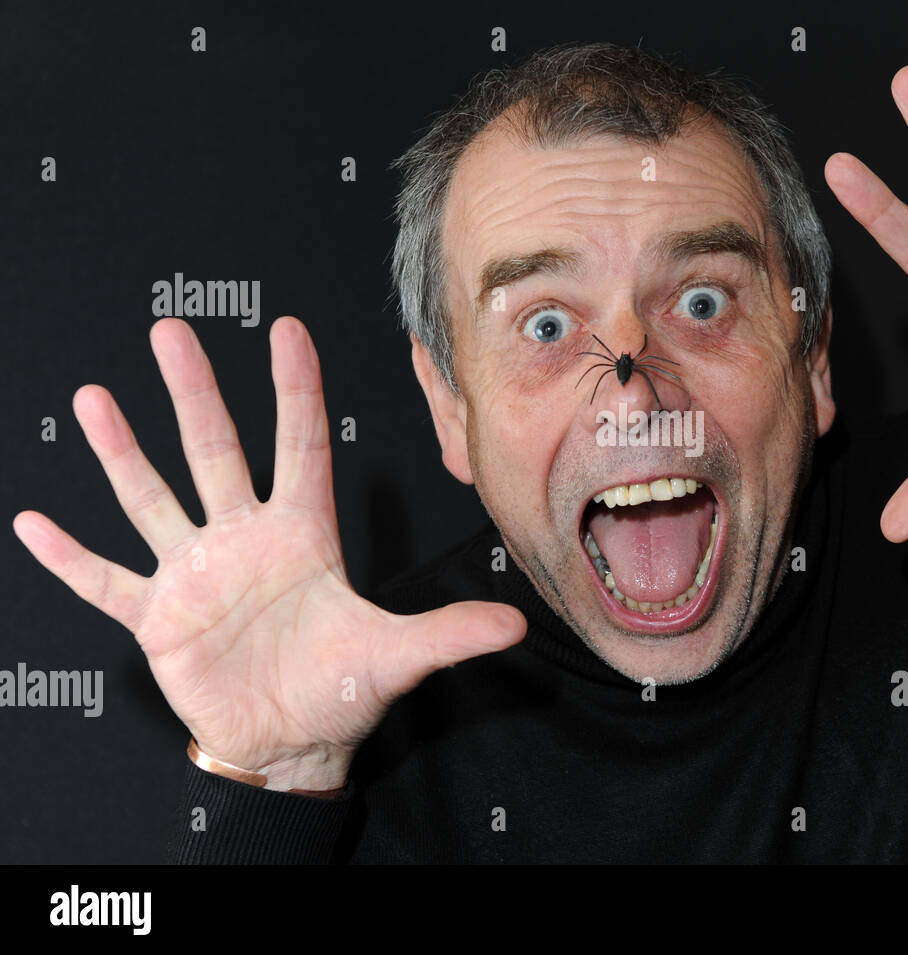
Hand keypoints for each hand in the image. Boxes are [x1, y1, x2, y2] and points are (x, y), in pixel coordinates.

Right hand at [13, 317, 524, 789]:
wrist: (293, 742)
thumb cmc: (343, 688)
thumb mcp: (397, 656)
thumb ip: (450, 633)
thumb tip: (517, 624)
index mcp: (302, 535)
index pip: (300, 445)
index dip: (295, 389)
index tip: (288, 330)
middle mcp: (244, 539)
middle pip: (215, 450)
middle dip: (195, 391)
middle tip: (172, 329)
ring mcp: (195, 573)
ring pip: (154, 498)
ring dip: (122, 453)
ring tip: (95, 399)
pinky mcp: (158, 617)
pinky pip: (106, 581)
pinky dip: (71, 559)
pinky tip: (33, 523)